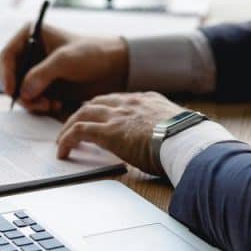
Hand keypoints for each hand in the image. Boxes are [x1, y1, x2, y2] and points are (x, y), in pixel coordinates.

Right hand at [0, 24, 128, 115]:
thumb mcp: (65, 60)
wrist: (115, 67)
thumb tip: (23, 92)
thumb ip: (42, 74)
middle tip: (38, 104)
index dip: (6, 74)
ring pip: (22, 91)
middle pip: (12, 77)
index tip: (12, 91)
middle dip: (22, 93)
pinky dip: (40, 105)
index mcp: (31, 35)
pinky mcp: (46, 85)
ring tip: (51, 105)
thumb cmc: (92, 53)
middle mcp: (31, 52)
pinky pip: (33, 99)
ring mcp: (38, 70)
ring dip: (32, 102)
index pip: (7, 55)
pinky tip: (56, 106)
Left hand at [56, 92, 185, 176]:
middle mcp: (130, 103)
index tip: (101, 115)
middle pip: (98, 102)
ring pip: (83, 113)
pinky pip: (78, 131)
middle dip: (84, 112)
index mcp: (148, 100)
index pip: (121, 99)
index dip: (107, 107)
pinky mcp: (108, 131)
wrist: (185, 140)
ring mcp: (118, 115)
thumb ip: (170, 130)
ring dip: (70, 126)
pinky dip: (67, 139)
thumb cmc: (188, 139)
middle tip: (76, 124)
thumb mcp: (179, 129)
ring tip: (63, 139)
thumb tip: (174, 143)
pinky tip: (63, 150)